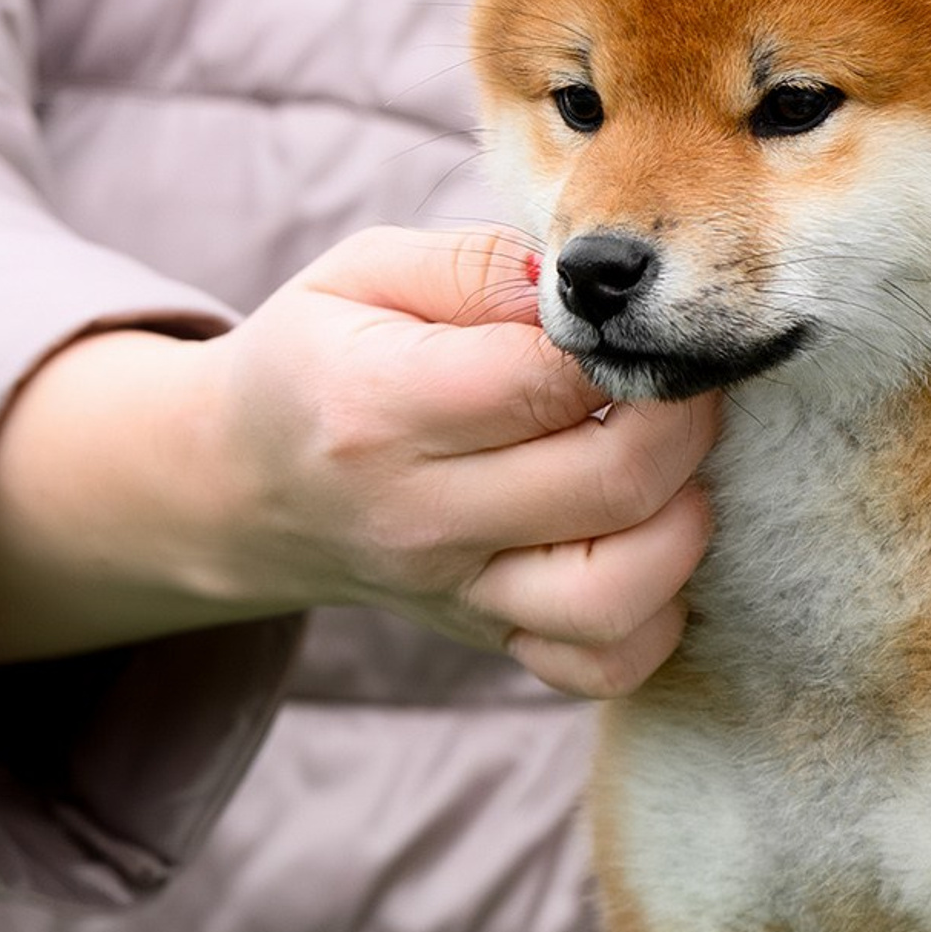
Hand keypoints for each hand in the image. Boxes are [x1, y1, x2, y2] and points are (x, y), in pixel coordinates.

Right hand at [0, 226, 717, 697]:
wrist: (246, 487)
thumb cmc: (323, 360)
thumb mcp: (365, 273)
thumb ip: (481, 266)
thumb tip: (590, 289)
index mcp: (379, 409)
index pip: (546, 382)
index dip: (624, 344)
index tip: (642, 317)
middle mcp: (420, 518)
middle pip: (610, 486)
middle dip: (683, 420)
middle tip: (684, 377)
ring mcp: (460, 594)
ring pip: (619, 599)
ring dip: (682, 525)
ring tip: (669, 466)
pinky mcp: (493, 638)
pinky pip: (604, 665)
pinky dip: (656, 619)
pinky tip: (644, 544)